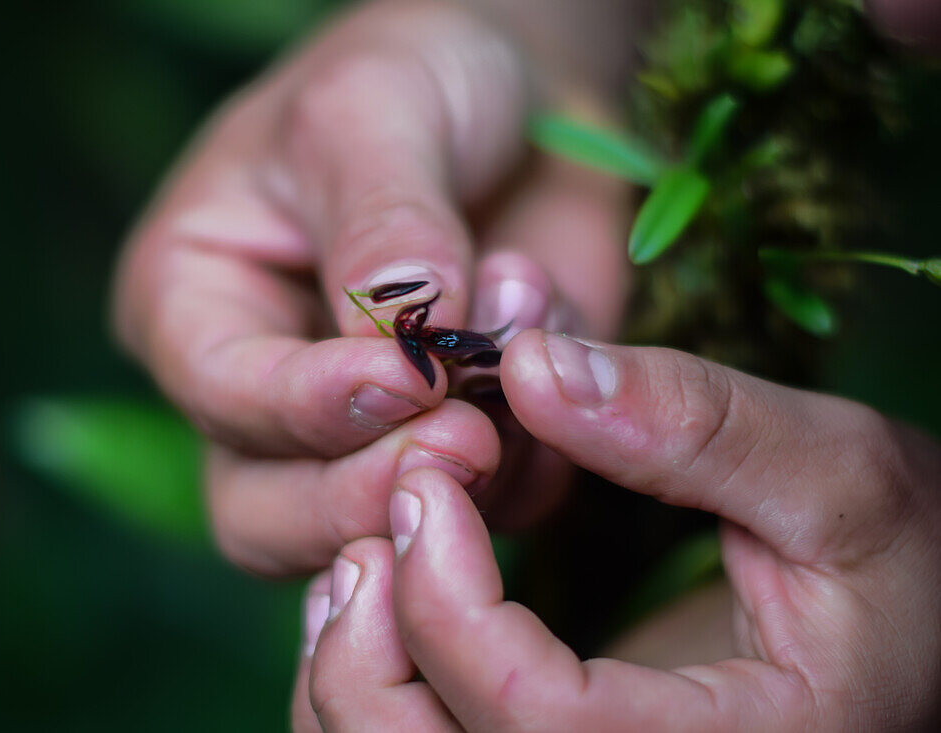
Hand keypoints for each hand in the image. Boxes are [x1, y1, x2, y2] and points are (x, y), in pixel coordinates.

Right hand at [111, 0, 629, 574]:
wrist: (516, 89)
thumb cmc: (409, 74)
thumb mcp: (369, 111)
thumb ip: (380, 230)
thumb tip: (409, 345)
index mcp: (196, 303)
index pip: (222, 396)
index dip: (306, 407)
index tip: (407, 378)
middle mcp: (265, 390)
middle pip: (268, 512)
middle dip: (366, 488)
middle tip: (466, 436)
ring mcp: (366, 433)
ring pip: (382, 530)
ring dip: (473, 462)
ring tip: (525, 315)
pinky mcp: (465, 443)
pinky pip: (500, 501)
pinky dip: (542, 447)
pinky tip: (554, 328)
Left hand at [295, 330, 940, 730]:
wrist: (907, 623)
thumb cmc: (901, 561)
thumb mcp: (836, 476)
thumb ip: (692, 422)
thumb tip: (533, 365)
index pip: (540, 728)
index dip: (452, 600)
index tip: (430, 472)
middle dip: (370, 643)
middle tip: (383, 512)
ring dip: (348, 662)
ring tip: (368, 546)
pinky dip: (365, 681)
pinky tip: (380, 592)